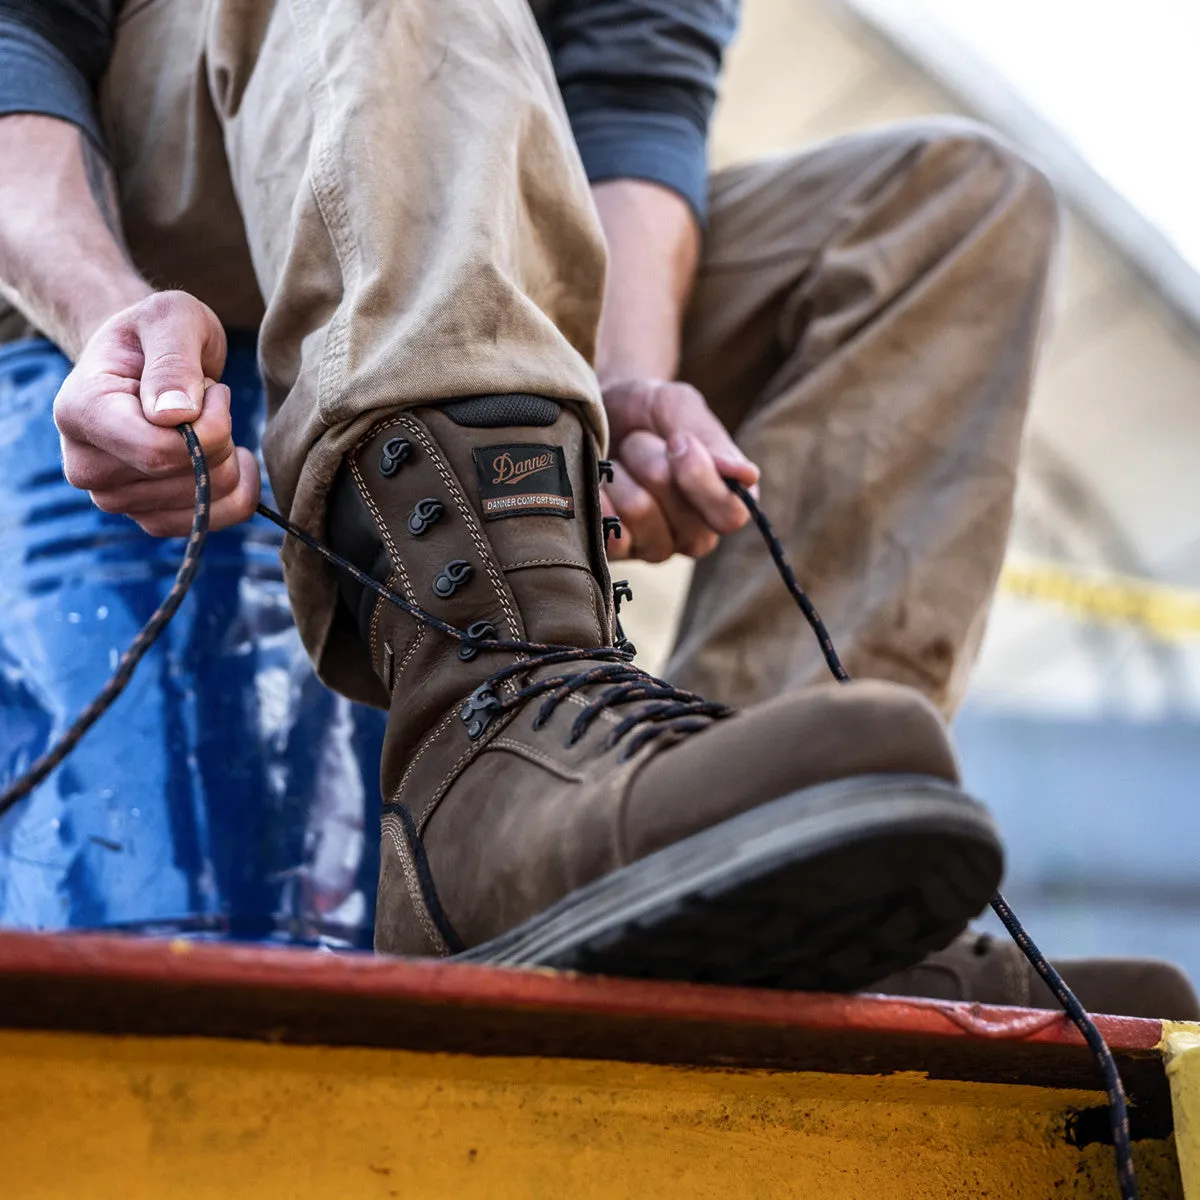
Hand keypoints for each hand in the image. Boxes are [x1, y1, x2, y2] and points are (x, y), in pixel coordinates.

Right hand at [54, 291, 259, 535]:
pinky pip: (213, 520)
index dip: (210, 426)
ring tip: (203, 422)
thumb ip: (173, 360)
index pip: (159, 451)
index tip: (213, 390)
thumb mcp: (171, 318)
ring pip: (208, 500)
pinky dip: (238, 490)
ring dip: (229, 458)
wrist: (144, 359)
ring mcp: (114, 499)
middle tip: (206, 400)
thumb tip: (175, 415)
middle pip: (190, 476)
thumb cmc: (157, 332)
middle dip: (222, 435)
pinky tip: (230, 457)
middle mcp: (86, 467)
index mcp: (80, 413)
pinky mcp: (146, 517)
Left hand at [600, 378, 758, 562]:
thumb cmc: (643, 410)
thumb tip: (747, 476)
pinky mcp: (616, 552)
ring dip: (621, 474)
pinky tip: (597, 483)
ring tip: (616, 460)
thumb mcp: (678, 407)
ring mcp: (655, 547)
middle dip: (653, 463)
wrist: (592, 412)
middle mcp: (695, 533)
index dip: (702, 480)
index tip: (678, 440)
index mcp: (726, 500)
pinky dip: (598, 498)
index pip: (731, 516)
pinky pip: (609, 534)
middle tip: (639, 441)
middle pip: (682, 515)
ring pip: (640, 514)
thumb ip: (711, 438)